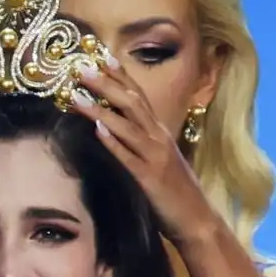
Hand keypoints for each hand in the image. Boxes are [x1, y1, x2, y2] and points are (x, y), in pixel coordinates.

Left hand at [70, 60, 220, 245]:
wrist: (197, 221)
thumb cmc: (175, 193)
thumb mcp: (159, 161)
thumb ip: (142, 143)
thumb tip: (116, 130)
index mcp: (160, 133)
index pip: (139, 96)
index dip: (121, 75)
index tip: (100, 55)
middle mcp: (159, 138)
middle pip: (131, 103)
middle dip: (105, 83)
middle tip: (81, 67)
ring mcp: (155, 157)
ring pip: (127, 125)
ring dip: (100, 108)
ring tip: (77, 95)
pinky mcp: (149, 178)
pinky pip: (128, 157)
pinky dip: (113, 141)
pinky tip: (97, 130)